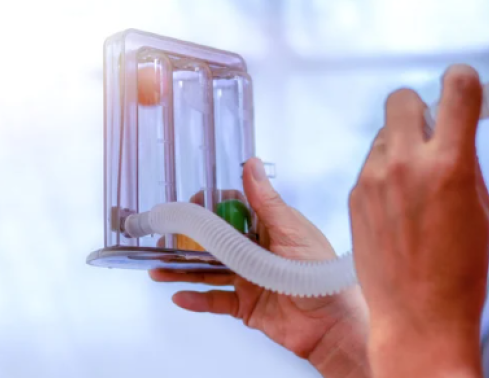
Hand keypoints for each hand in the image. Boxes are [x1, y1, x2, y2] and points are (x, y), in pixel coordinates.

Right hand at [150, 158, 369, 377]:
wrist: (332, 324)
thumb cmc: (321, 275)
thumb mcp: (292, 231)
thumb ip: (266, 201)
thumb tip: (251, 164)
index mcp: (268, 228)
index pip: (232, 210)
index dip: (209, 206)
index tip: (188, 205)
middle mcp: (256, 252)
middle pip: (214, 241)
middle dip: (188, 239)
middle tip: (163, 236)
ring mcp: (249, 279)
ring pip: (208, 271)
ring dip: (183, 269)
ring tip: (156, 268)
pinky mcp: (246, 306)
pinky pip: (215, 301)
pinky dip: (196, 300)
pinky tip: (178, 295)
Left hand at [349, 65, 488, 377]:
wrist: (418, 316)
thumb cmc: (459, 271)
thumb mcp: (481, 208)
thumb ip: (465, 160)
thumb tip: (455, 129)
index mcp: (448, 165)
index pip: (456, 88)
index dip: (463, 82)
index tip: (464, 88)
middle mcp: (405, 165)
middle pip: (402, 98)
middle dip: (419, 110)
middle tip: (431, 135)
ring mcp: (373, 179)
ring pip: (386, 134)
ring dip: (401, 147)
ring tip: (414, 188)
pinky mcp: (354, 195)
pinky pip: (372, 165)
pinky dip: (385, 174)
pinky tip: (397, 209)